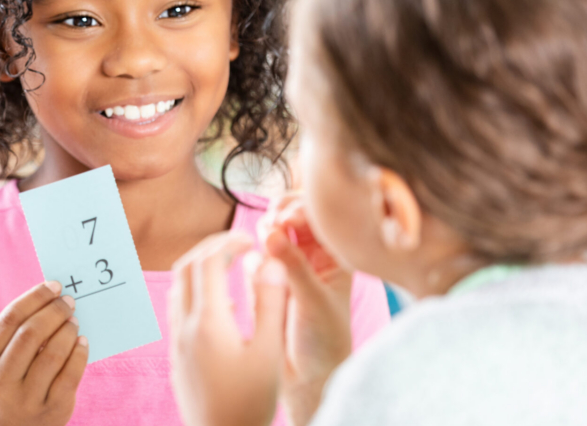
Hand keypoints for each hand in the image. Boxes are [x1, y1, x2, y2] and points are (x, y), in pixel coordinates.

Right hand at [0, 281, 88, 425]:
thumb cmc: (12, 378)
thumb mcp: (2, 356)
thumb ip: (20, 329)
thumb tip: (54, 296)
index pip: (10, 318)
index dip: (35, 298)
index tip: (54, 286)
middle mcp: (2, 379)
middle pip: (31, 334)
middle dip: (54, 312)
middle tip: (69, 302)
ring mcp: (27, 397)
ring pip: (52, 354)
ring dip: (67, 331)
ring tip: (73, 321)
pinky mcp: (52, 409)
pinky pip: (70, 375)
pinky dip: (79, 353)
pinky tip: (82, 342)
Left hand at [168, 232, 288, 425]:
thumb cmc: (250, 404)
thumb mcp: (269, 353)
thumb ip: (270, 304)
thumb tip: (269, 262)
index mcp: (208, 322)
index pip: (209, 262)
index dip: (228, 241)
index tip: (250, 238)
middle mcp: (185, 327)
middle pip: (187, 268)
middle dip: (210, 248)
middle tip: (237, 243)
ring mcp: (177, 342)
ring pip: (179, 288)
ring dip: (200, 268)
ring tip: (230, 265)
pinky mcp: (177, 355)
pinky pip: (179, 309)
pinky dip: (197, 292)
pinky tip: (224, 305)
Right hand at [260, 193, 353, 425]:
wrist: (306, 375)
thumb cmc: (324, 339)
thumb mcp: (314, 300)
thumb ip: (294, 266)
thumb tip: (270, 233)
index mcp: (334, 255)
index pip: (317, 217)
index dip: (300, 210)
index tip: (286, 221)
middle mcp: (311, 255)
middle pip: (290, 215)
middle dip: (277, 215)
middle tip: (271, 225)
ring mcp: (286, 266)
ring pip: (268, 232)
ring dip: (263, 234)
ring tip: (265, 248)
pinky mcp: (264, 280)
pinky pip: (253, 258)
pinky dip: (252, 260)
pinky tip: (258, 276)